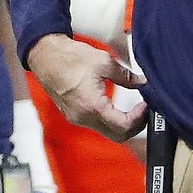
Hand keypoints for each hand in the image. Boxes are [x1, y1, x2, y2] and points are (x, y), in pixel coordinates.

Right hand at [27, 33, 147, 141]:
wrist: (46, 57)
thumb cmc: (70, 58)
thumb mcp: (105, 62)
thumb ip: (126, 76)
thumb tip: (142, 83)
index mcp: (92, 106)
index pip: (123, 126)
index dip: (140, 118)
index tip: (146, 105)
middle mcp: (83, 117)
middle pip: (117, 136)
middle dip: (135, 126)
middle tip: (144, 111)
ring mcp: (76, 118)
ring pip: (107, 132)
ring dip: (123, 124)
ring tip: (134, 108)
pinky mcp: (73, 115)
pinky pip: (96, 125)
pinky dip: (110, 120)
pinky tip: (117, 107)